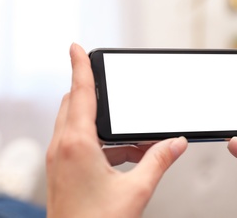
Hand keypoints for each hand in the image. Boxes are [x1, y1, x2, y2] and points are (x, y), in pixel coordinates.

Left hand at [46, 43, 187, 217]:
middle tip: (108, 85)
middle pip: (74, 103)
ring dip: (100, 121)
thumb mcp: (136, 190)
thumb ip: (159, 161)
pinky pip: (78, 142)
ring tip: (130, 134)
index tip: (76, 47)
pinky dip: (99, 141)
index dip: (79, 66)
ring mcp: (59, 159)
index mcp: (77, 144)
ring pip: (76, 123)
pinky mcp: (62, 170)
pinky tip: (124, 154)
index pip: (79, 93)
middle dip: (90, 90)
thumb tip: (177, 143)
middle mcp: (63, 147)